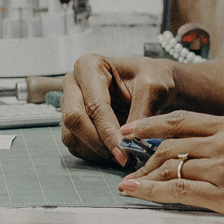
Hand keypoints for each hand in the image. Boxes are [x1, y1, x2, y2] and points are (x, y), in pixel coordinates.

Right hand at [59, 54, 181, 163]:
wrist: (154, 86)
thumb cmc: (153, 79)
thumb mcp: (154, 89)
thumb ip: (141, 113)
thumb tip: (128, 142)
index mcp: (89, 66)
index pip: (93, 105)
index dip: (108, 131)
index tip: (125, 150)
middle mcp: (73, 84)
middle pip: (73, 119)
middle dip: (99, 143)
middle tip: (123, 157)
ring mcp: (70, 104)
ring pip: (71, 136)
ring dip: (97, 151)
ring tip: (123, 155)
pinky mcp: (73, 123)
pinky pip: (76, 146)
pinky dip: (94, 155)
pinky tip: (115, 153)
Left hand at [116, 111, 223, 223]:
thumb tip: (218, 150)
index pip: (181, 120)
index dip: (151, 124)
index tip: (132, 129)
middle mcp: (223, 141)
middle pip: (169, 142)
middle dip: (143, 152)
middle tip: (128, 160)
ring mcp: (221, 167)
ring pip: (169, 164)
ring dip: (144, 173)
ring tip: (130, 182)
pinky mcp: (223, 193)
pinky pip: (176, 188)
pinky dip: (150, 189)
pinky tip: (135, 191)